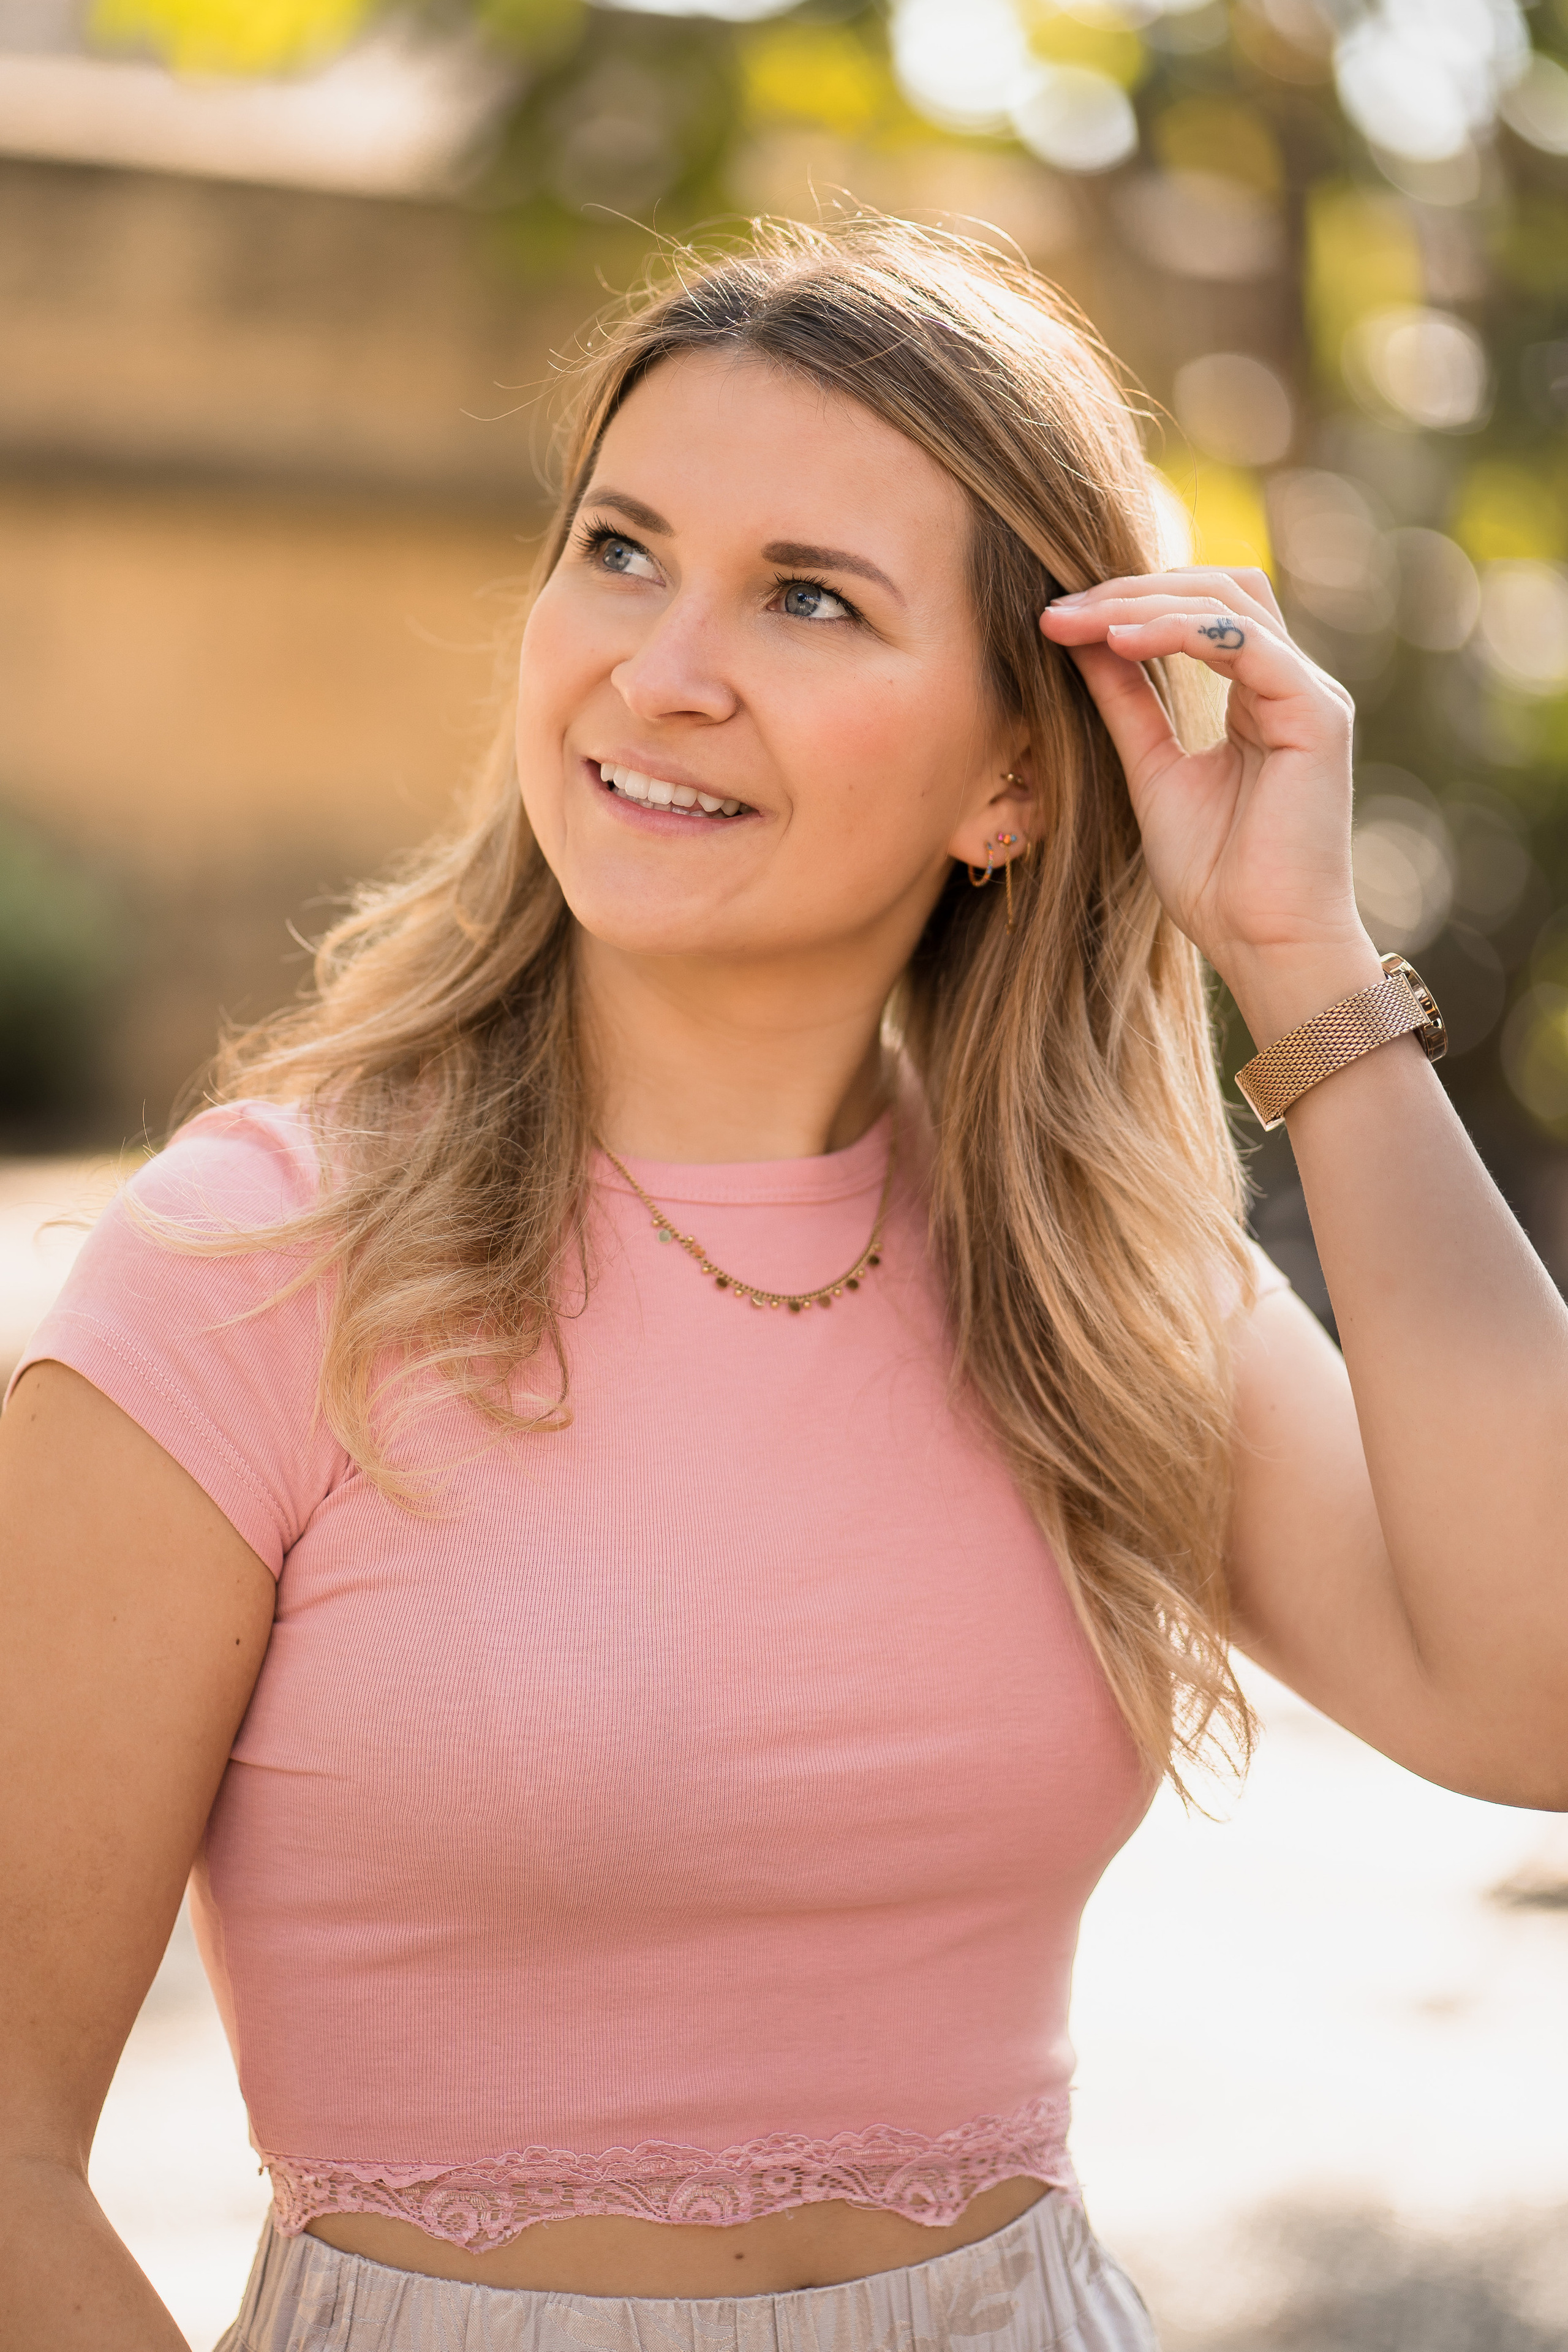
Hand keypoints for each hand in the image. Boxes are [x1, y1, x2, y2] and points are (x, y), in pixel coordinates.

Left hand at [1038, 566, 1374, 997]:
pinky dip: (1181, 632)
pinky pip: (1248, 643)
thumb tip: (1082, 642)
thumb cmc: (1216, 879)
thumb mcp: (1151, 771)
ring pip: (1231, 601)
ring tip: (1080, 620)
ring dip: (1147, 602)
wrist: (1264, 943)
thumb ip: (1126, 704)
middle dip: (1133, 588)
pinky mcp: (1316, 714)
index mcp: (1260, 696)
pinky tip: (1122, 643)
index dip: (1128, 602)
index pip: (1202, 610)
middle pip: (1220, 586)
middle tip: (1060, 609)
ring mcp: (1309, 695)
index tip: (1053, 619)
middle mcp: (1290, 684)